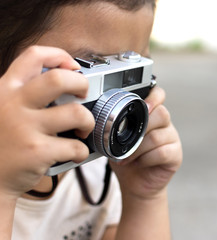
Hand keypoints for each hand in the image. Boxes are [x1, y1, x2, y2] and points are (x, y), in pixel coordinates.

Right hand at [0, 46, 94, 198]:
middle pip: (59, 79)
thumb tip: (62, 80)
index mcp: (6, 89)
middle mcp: (14, 104)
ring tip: (83, 130)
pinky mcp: (37, 151)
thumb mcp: (2, 108)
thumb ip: (24, 94)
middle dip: (82, 84)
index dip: (60, 56)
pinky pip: (76, 146)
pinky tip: (74, 153)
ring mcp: (25, 128)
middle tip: (84, 96)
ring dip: (88, 122)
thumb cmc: (1, 142)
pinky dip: (82, 151)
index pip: (33, 56)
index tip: (73, 67)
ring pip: (76, 113)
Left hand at [110, 86, 181, 199]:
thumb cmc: (126, 159)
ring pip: (158, 136)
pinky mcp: (176, 156)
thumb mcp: (116, 139)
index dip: (153, 97)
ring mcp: (172, 140)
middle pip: (161, 114)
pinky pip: (162, 152)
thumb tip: (101, 116)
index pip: (159, 95)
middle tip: (126, 140)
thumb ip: (116, 125)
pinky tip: (138, 163)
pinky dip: (146, 158)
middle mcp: (165, 125)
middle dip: (141, 127)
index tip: (143, 105)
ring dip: (138, 148)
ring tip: (126, 156)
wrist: (135, 184)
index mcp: (152, 115)